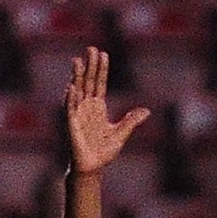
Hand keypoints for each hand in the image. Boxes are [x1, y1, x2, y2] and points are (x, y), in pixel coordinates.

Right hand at [66, 47, 147, 176]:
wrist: (92, 169)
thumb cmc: (104, 153)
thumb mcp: (121, 133)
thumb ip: (132, 120)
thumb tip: (146, 110)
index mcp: (98, 108)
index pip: (99, 83)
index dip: (101, 69)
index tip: (103, 54)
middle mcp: (86, 108)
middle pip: (88, 82)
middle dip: (89, 65)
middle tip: (91, 48)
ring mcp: (78, 115)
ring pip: (77, 91)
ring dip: (77, 76)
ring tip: (77, 61)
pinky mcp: (72, 126)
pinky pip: (70, 110)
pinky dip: (71, 98)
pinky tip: (72, 86)